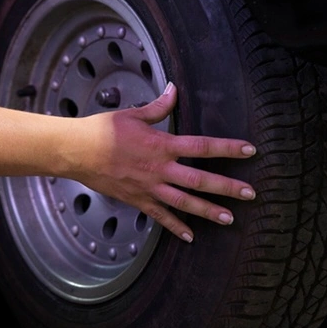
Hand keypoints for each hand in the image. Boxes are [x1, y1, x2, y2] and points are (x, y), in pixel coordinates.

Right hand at [75, 82, 256, 242]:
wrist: (76, 152)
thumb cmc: (101, 131)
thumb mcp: (132, 114)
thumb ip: (158, 107)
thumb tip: (173, 91)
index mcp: (161, 145)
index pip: (202, 146)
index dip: (228, 148)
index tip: (249, 150)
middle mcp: (159, 169)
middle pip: (200, 179)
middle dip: (227, 187)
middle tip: (250, 193)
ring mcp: (149, 187)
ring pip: (184, 202)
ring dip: (208, 210)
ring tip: (229, 218)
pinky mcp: (137, 199)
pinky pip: (160, 216)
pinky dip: (175, 227)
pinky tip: (189, 236)